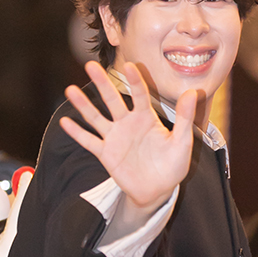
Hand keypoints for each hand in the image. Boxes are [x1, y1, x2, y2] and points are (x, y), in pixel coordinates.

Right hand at [60, 61, 198, 218]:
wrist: (158, 190)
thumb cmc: (172, 165)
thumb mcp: (182, 141)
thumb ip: (184, 117)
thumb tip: (191, 92)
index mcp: (146, 118)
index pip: (139, 94)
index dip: (135, 80)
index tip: (130, 65)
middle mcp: (128, 124)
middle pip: (112, 100)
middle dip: (102, 83)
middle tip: (90, 66)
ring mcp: (115, 138)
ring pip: (96, 118)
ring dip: (83, 105)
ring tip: (70, 90)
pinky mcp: (106, 154)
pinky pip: (89, 142)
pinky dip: (77, 133)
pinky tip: (65, 122)